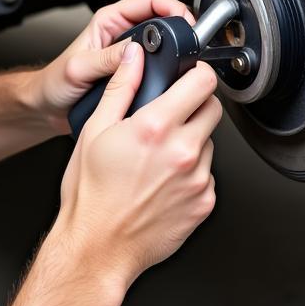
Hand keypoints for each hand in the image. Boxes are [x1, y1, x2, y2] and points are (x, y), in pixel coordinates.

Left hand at [34, 0, 195, 135]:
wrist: (48, 107)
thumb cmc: (55, 83)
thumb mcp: (78, 69)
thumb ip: (105, 59)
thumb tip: (133, 52)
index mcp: (110, 21)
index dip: (172, 7)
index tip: (183, 23)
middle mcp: (122, 33)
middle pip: (163, 18)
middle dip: (179, 28)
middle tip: (189, 44)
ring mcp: (130, 53)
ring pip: (165, 42)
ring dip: (175, 49)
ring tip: (184, 60)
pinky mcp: (134, 70)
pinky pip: (160, 64)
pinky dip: (169, 69)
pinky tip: (171, 78)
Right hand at [53, 39, 221, 291]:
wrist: (98, 248)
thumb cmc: (91, 195)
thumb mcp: (95, 131)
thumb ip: (120, 87)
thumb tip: (134, 57)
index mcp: (155, 127)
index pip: (202, 82)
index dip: (197, 74)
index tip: (189, 77)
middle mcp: (183, 151)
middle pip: (213, 108)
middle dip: (196, 105)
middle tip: (171, 116)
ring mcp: (198, 179)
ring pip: (210, 143)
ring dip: (192, 142)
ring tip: (159, 158)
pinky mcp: (204, 203)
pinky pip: (207, 175)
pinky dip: (191, 174)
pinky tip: (164, 183)